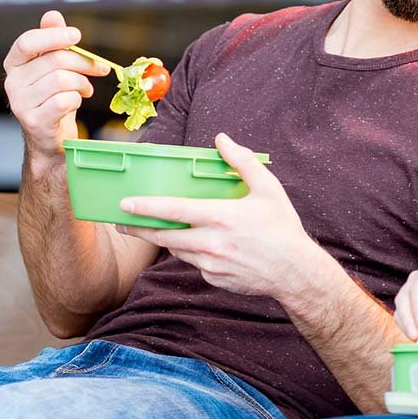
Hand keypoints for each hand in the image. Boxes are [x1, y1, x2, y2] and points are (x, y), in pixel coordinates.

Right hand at [2, 11, 109, 155]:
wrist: (50, 139)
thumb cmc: (53, 98)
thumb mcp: (54, 67)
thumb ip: (52, 41)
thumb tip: (52, 15)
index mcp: (14, 64)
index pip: (27, 42)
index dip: (54, 36)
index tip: (77, 35)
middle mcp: (12, 83)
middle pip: (54, 60)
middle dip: (82, 62)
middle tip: (97, 68)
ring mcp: (20, 103)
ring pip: (62, 80)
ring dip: (82, 83)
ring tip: (85, 89)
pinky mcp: (34, 121)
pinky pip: (64, 101)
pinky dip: (77, 99)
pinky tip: (76, 102)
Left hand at [118, 133, 339, 300]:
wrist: (295, 273)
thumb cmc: (282, 227)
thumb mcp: (268, 189)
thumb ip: (241, 161)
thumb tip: (221, 139)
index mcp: (220, 217)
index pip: (174, 211)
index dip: (147, 207)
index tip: (125, 204)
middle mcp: (211, 243)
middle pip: (164, 236)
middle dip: (139, 228)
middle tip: (122, 223)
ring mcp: (211, 265)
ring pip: (177, 251)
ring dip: (164, 240)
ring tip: (154, 229)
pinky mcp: (214, 279)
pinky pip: (194, 264)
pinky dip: (191, 253)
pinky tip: (197, 245)